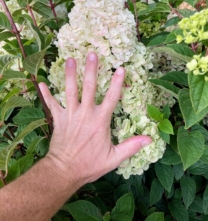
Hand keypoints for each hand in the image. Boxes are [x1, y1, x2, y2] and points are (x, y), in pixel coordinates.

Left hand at [39, 52, 151, 186]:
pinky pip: (51, 104)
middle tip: (92, 54)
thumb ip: (131, 146)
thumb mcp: (114, 158)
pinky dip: (46, 94)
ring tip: (70, 59)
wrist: (65, 171)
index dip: (117, 83)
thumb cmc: (90, 164)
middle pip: (88, 87)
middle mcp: (85, 113)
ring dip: (69, 74)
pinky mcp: (58, 119)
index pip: (111, 98)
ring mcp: (70, 115)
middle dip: (91, 70)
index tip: (120, 68)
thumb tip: (150, 138)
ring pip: (69, 90)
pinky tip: (40, 83)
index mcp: (100, 121)